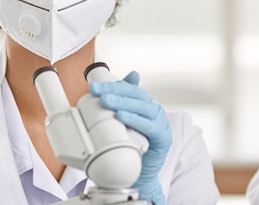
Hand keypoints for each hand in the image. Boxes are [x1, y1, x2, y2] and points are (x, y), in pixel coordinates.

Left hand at [89, 71, 170, 204]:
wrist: (143, 173)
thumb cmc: (134, 146)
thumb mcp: (122, 124)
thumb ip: (117, 107)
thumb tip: (108, 94)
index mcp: (144, 104)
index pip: (128, 89)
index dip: (112, 85)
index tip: (94, 86)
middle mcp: (153, 110)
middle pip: (135, 94)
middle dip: (114, 91)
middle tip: (97, 91)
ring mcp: (160, 122)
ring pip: (142, 107)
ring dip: (122, 102)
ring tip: (106, 101)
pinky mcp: (163, 137)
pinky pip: (149, 126)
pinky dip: (135, 120)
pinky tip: (121, 116)